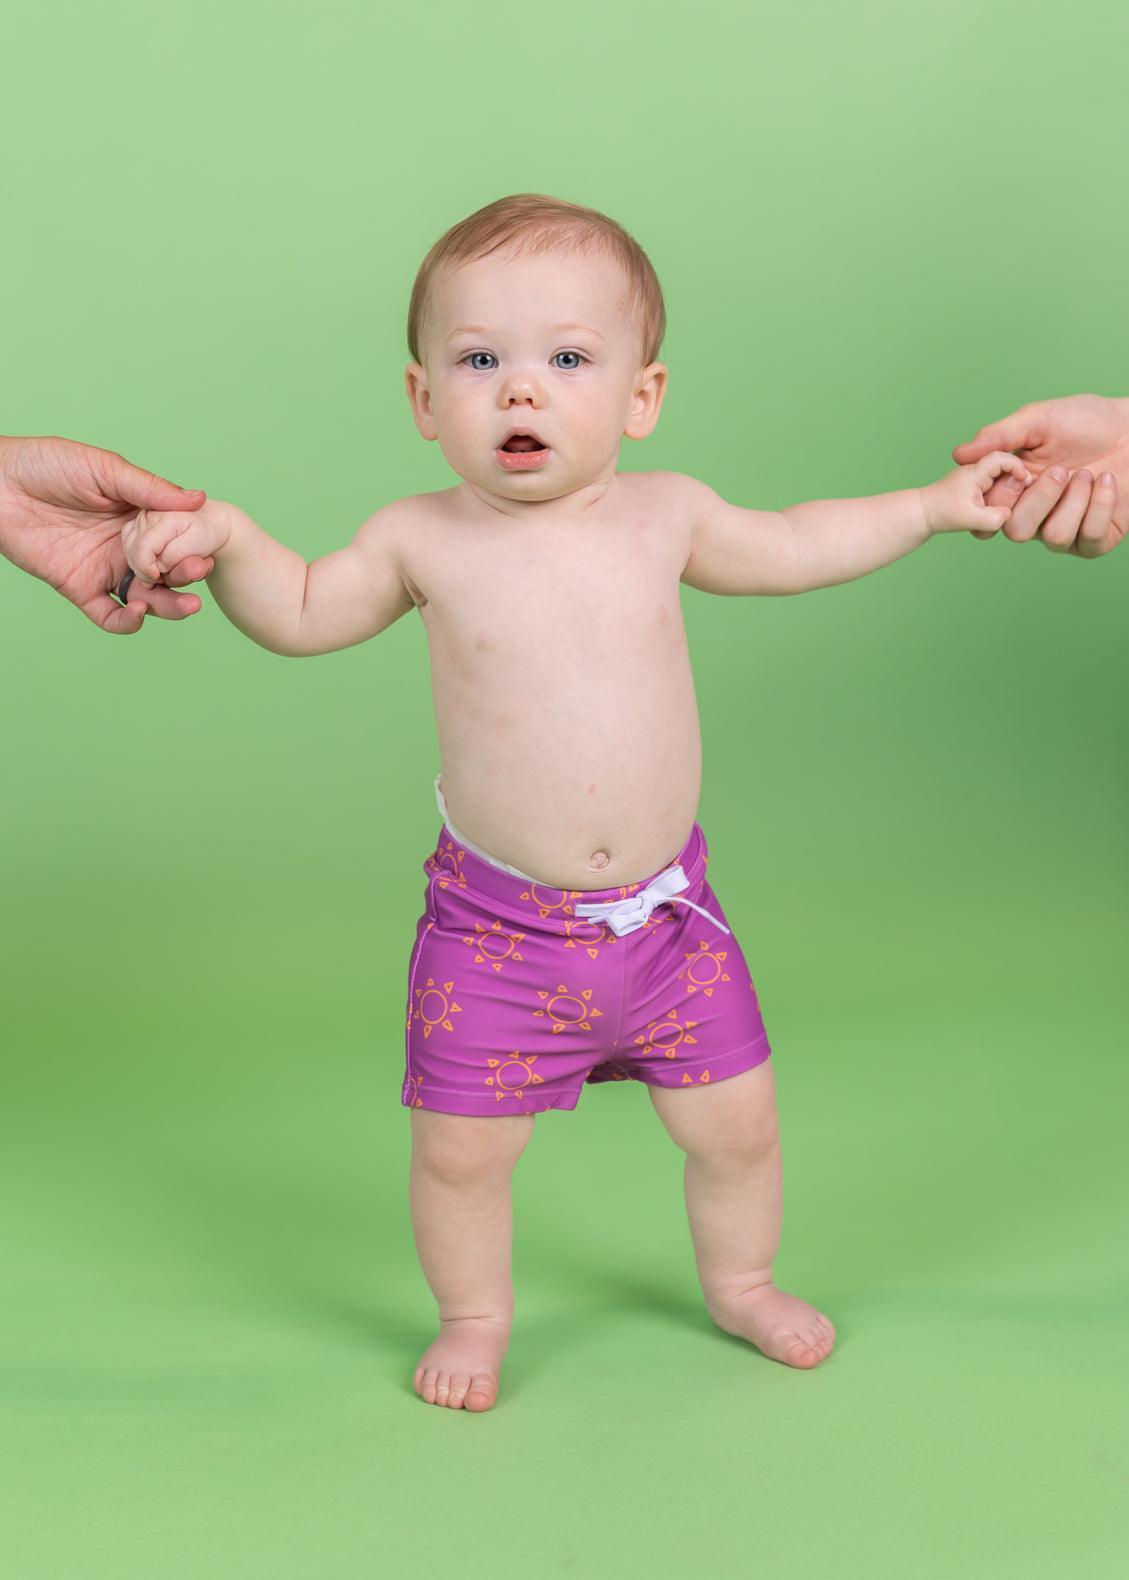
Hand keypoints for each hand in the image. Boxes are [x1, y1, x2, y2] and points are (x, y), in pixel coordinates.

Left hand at [0, 434, 214, 632]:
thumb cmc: (46, 464)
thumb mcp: (105, 469)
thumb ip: (150, 489)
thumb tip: (199, 498)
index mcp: (136, 517)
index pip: (174, 541)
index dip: (192, 550)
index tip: (206, 552)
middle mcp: (124, 546)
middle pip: (166, 575)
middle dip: (187, 581)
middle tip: (199, 577)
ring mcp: (102, 568)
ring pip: (145, 599)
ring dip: (167, 607)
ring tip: (185, 605)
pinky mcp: (78, 587)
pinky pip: (108, 615)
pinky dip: (127, 622)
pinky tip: (137, 611)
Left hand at [920, 452, 1034, 535]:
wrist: (922, 514)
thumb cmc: (941, 512)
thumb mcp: (968, 518)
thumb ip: (991, 519)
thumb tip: (1009, 516)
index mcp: (976, 472)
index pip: (1001, 458)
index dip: (1017, 466)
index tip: (1025, 480)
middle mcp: (979, 471)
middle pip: (1007, 467)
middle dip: (1017, 481)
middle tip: (1024, 496)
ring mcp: (979, 478)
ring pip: (1003, 478)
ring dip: (1010, 491)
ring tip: (1009, 507)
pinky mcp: (979, 487)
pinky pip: (997, 487)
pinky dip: (1002, 498)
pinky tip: (999, 512)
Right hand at [951, 394, 1128, 556]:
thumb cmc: (1087, 421)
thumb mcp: (1038, 420)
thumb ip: (999, 436)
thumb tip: (958, 454)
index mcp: (1015, 489)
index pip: (986, 515)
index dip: (995, 502)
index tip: (1015, 474)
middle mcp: (1036, 515)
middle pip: (1015, 531)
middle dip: (1039, 500)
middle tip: (1059, 469)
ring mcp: (1066, 529)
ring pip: (1053, 538)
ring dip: (1074, 501)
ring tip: (1089, 472)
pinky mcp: (1095, 539)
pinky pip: (1087, 539)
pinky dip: (1098, 507)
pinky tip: (1106, 482)